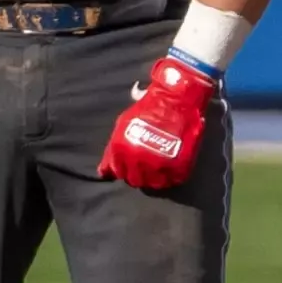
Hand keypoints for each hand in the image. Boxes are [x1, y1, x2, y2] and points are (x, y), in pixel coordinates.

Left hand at [98, 56, 220, 189]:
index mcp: (120, 149)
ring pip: (152, 184)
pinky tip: (170, 169)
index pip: (115, 172)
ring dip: (154, 178)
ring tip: (158, 168)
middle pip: (133, 180)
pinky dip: (171, 177)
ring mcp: (157, 166)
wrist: (176, 98)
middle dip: (137, 174)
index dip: (121, 170)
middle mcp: (136, 161)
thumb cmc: (149, 106)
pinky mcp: (177, 167)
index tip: (126, 168)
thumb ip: (115, 145)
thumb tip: (105, 169)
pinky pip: (172, 180)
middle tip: (145, 166)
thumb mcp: (124, 122)